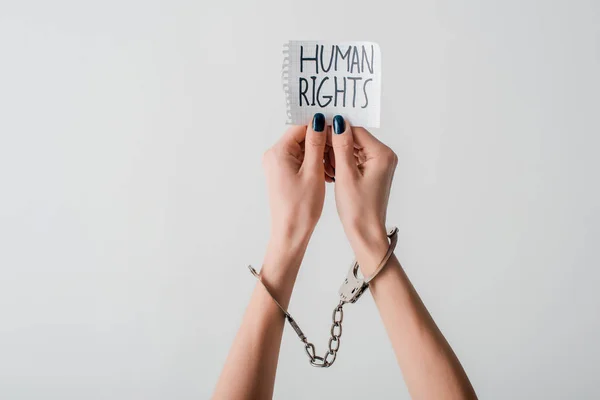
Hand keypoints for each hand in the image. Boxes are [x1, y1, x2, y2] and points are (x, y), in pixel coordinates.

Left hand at [262, 118, 327, 247]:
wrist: (290, 233)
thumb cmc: (301, 208)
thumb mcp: (313, 172)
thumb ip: (316, 143)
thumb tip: (319, 120)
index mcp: (278, 152)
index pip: (301, 127)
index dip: (321, 127)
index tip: (338, 132)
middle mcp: (274, 156)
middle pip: (302, 137)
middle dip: (322, 143)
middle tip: (339, 151)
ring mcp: (277, 165)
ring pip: (303, 149)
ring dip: (320, 154)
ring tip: (334, 167)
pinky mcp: (283, 174)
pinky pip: (301, 161)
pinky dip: (315, 164)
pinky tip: (327, 174)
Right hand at [328, 116, 397, 274]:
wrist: (366, 233)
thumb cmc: (358, 209)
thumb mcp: (346, 175)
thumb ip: (341, 147)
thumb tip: (338, 123)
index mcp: (382, 154)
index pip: (356, 131)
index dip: (336, 129)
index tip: (317, 130)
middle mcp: (384, 156)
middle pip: (355, 139)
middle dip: (335, 142)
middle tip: (315, 145)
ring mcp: (378, 164)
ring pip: (352, 149)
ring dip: (336, 153)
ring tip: (320, 160)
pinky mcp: (372, 173)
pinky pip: (354, 160)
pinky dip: (341, 162)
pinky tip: (328, 169)